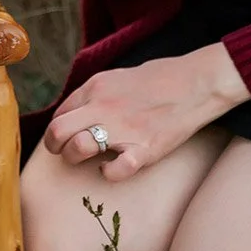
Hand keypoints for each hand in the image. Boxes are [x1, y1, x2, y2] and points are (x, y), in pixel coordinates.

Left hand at [41, 43, 250, 179]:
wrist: (195, 84)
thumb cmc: (157, 80)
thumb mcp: (115, 77)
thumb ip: (92, 94)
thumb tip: (73, 113)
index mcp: (95, 88)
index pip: (59, 114)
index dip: (57, 130)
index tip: (64, 138)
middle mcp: (104, 107)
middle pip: (58, 132)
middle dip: (55, 147)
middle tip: (65, 153)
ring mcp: (123, 129)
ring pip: (78, 148)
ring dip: (77, 158)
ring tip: (89, 158)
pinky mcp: (144, 149)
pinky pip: (114, 170)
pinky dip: (108, 173)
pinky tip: (112, 168)